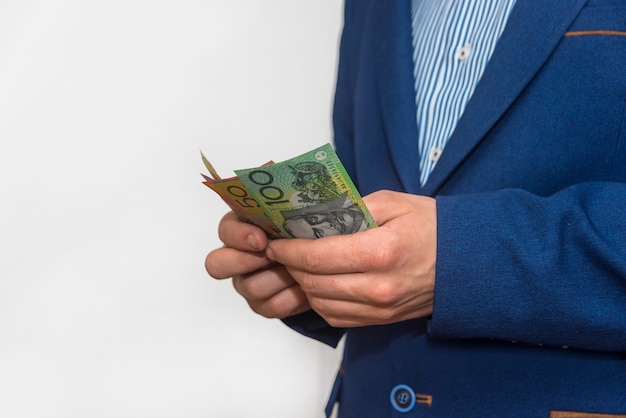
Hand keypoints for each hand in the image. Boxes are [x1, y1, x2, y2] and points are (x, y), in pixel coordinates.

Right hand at [205, 211, 309, 318]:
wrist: (322, 265)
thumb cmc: (305, 235)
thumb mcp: (295, 219)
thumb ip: (284, 214)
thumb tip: (288, 208)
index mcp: (241, 229)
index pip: (225, 230)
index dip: (238, 236)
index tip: (260, 239)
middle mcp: (237, 257)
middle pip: (217, 264)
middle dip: (245, 261)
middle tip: (270, 257)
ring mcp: (246, 283)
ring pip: (251, 287)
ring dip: (279, 278)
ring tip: (301, 269)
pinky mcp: (262, 305)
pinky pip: (272, 306)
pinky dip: (292, 297)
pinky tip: (305, 287)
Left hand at [265, 190, 435, 327]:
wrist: (468, 263)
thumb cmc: (432, 228)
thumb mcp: (393, 203)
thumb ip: (351, 207)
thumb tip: (313, 216)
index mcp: (381, 251)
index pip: (317, 256)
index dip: (288, 250)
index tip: (275, 242)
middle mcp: (379, 286)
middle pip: (314, 282)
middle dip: (290, 266)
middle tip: (281, 251)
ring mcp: (380, 307)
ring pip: (321, 303)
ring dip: (303, 284)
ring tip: (298, 265)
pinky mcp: (381, 319)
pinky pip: (337, 317)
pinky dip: (320, 301)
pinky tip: (319, 283)